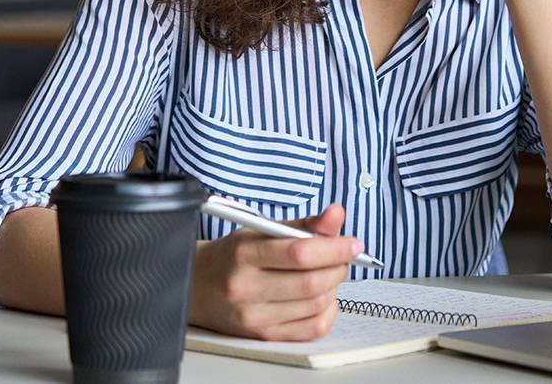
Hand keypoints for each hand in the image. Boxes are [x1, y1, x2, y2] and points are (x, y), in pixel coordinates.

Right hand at [189, 203, 360, 339]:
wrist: (198, 285)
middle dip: (338, 266)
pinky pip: (311, 329)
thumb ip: (304, 224)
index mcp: (246, 253)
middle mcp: (247, 288)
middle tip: (343, 255)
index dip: (334, 247)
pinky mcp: (263, 336)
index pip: (300, 253)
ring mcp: (255, 317)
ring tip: (328, 272)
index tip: (353, 243)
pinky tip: (322, 296)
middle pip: (311, 282)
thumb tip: (337, 215)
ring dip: (333, 286)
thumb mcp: (263, 228)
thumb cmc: (234, 254)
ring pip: (315, 305)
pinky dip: (327, 310)